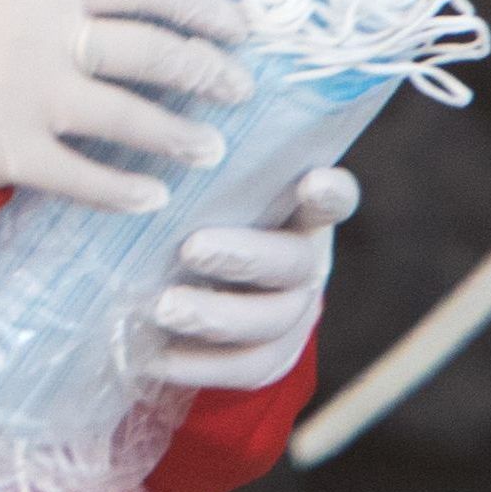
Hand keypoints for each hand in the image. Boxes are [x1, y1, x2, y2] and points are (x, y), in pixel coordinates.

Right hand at [0, 0, 251, 213]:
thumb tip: (182, 13)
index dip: (198, 5)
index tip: (241, 28)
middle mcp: (42, 35)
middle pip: (143, 50)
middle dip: (202, 71)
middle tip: (240, 90)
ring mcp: (24, 95)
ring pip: (120, 115)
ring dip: (174, 135)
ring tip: (212, 149)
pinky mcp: (8, 151)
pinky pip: (79, 176)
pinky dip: (120, 189)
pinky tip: (154, 198)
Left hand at [136, 166, 358, 389]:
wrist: (220, 290)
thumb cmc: (214, 216)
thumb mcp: (223, 189)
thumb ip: (212, 169)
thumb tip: (165, 121)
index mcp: (305, 214)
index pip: (336, 198)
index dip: (331, 193)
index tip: (313, 180)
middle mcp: (309, 264)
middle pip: (291, 264)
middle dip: (242, 257)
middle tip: (191, 248)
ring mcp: (294, 316)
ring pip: (268, 323)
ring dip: (214, 316)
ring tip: (163, 308)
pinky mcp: (272, 360)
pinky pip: (241, 370)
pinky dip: (196, 364)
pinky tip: (154, 353)